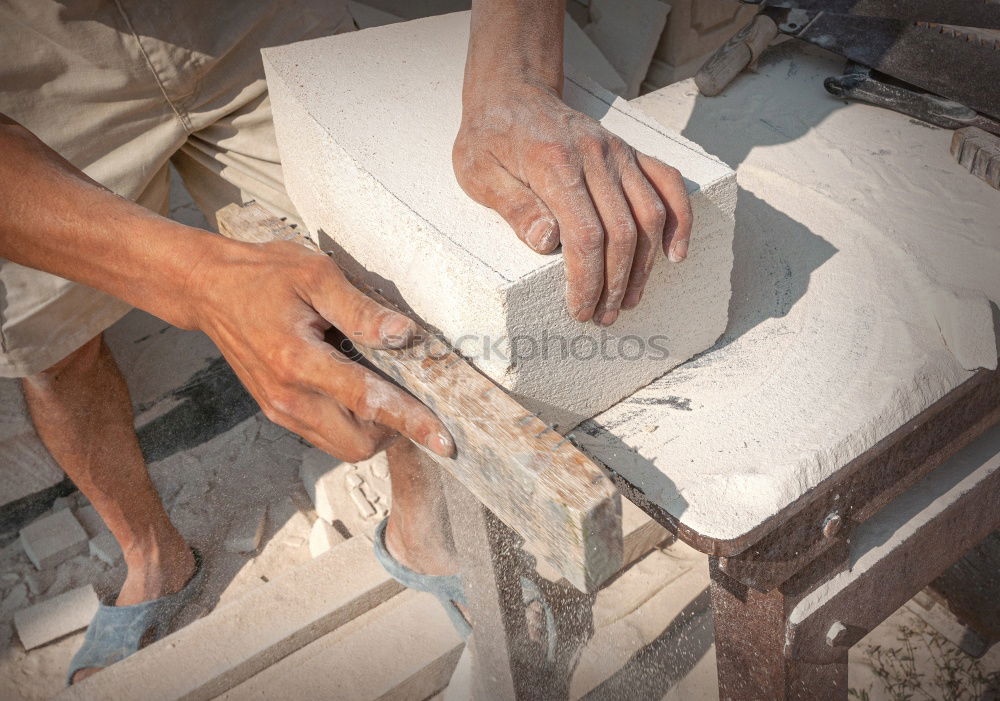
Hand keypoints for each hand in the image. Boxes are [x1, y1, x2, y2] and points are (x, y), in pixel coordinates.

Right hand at [186, 240, 454, 461]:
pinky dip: (353, 424)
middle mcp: (287, 397)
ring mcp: (280, 409)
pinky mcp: (277, 412)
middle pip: (358, 444)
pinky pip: (326, 435)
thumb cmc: (263, 275)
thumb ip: (360, 309)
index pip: (366, 401)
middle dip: (395, 432)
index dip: (410, 421)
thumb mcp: (315, 275)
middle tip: (415, 399)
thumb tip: (404, 336)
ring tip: (388, 390)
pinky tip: (360, 389)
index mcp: (297, 361)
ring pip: (343, 446)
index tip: (444, 440)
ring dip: (374, 431)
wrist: (209, 289)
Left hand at [453, 82, 692, 325]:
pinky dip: (680, 220)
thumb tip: (546, 243)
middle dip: (615, 283)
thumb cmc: (490, 137)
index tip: (580, 309)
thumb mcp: (478, 172)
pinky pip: (668, 183)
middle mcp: (595, 156)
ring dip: (644, 265)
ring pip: (650, 214)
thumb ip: (512, 207)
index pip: (585, 234)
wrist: (513, 91)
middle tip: (603, 317)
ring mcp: (618, 152)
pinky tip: (675, 255)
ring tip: (629, 300)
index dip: (587, 279)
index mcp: (554, 163)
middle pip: (622, 231)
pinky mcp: (630, 152)